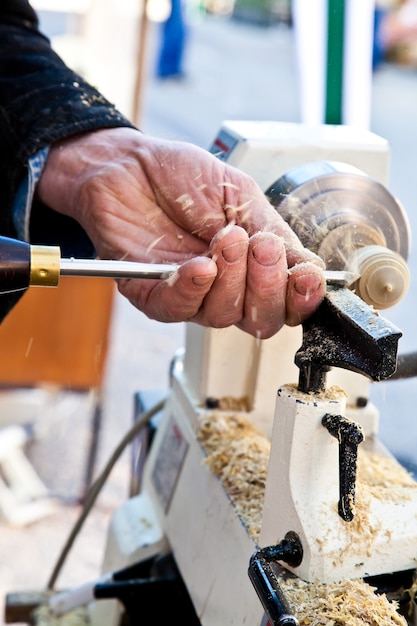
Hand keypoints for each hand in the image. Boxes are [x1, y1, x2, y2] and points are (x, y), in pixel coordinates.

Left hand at [37, 128, 324, 338]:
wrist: (130, 163)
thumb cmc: (182, 178)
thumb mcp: (240, 196)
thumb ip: (271, 230)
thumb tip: (306, 265)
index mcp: (252, 268)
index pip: (286, 302)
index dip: (302, 297)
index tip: (306, 275)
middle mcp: (225, 288)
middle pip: (260, 319)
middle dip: (269, 287)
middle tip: (263, 248)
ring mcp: (189, 294)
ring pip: (223, 315)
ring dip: (232, 279)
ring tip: (227, 239)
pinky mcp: (151, 293)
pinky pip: (176, 307)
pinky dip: (193, 288)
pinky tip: (201, 266)